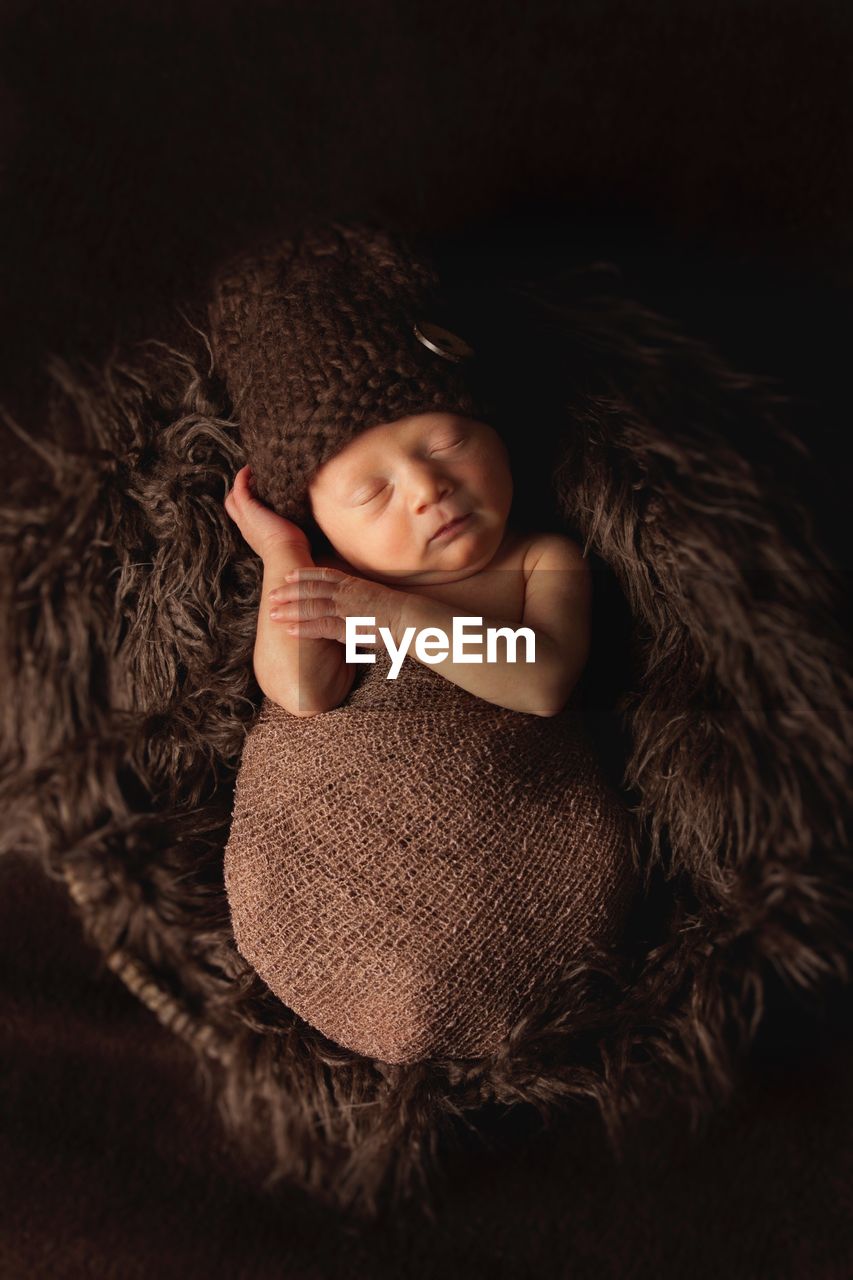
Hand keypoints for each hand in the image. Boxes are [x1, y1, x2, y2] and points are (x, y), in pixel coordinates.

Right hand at [224, 465, 310, 558]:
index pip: (244, 517)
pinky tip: (251, 468)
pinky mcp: (248, 508)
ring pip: (232, 498)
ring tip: (252, 472)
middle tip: (252, 481)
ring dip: (240, 483)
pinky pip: (239, 487)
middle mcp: (246, 526)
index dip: (248, 505)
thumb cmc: (295, 552)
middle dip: (239, 493)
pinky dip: (242, 477)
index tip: (258, 494)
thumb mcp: (291, 537)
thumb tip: (309, 522)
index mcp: (255, 534)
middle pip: (233, 507)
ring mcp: (245, 517)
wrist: (287, 555)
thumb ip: (292, 528)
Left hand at [267, 567, 408, 643]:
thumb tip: (356, 611)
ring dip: (290, 609)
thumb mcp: (379, 600)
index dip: (304, 574)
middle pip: (312, 588)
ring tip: (272, 613)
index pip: (324, 574)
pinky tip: (288, 630)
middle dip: (289, 591)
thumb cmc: (403, 614)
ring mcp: (346, 608)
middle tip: (271, 594)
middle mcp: (348, 592)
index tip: (288, 575)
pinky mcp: (348, 625)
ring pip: (311, 605)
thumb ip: (363, 603)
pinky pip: (320, 625)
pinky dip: (303, 627)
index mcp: (356, 584)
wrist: (413, 619)